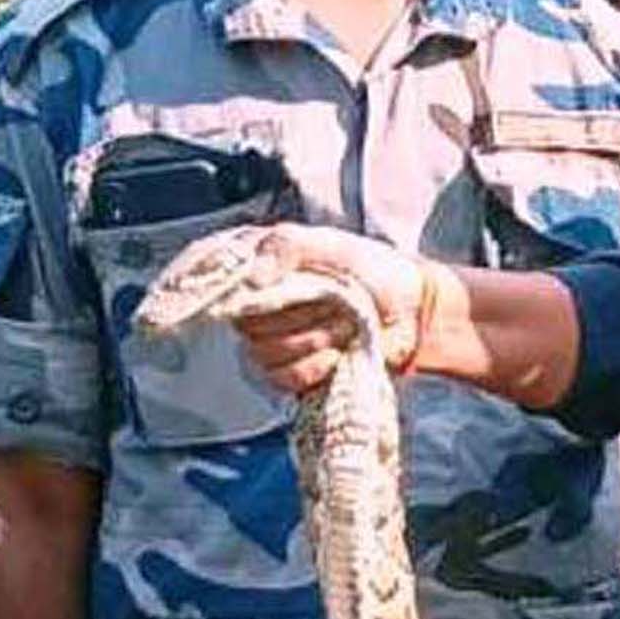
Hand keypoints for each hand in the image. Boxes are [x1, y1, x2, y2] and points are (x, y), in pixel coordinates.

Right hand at [224, 225, 430, 396]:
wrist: (409, 308)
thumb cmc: (369, 269)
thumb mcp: (329, 242)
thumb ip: (286, 246)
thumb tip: (253, 278)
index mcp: (256, 266)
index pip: (210, 280)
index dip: (220, 290)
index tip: (250, 290)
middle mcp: (256, 304)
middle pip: (245, 321)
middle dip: (297, 312)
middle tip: (331, 298)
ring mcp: (271, 341)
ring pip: (264, 350)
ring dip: (312, 337)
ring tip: (342, 322)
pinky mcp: (290, 373)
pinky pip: (281, 376)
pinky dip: (313, 365)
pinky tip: (337, 353)